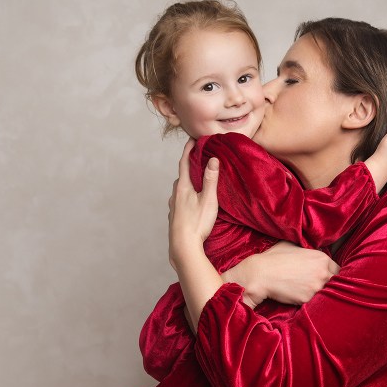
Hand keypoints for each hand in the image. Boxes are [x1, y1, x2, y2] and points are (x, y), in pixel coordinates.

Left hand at [168, 139, 219, 267]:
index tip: (193, 139)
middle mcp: (175, 194)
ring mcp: (173, 206)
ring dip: (188, 182)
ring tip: (197, 181)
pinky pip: (179, 201)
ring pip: (180, 189)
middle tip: (199, 159)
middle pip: (182, 176)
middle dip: (189, 166)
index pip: (185, 162)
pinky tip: (191, 202)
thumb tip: (213, 159)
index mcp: (183, 187)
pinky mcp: (174, 217)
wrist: (183, 247)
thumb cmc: (197, 224)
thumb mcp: (208, 200)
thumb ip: (211, 180)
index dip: (189, 149)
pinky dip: (186, 196)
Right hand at [223, 241, 339, 305]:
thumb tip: (309, 250)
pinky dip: (310, 301)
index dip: (332, 274)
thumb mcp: (292, 246)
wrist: (260, 274)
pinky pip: (314, 302)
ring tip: (309, 293)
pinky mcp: (308, 299)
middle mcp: (323, 272)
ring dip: (321, 294)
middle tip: (318, 287)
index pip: (338, 269)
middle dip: (329, 285)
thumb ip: (307, 250)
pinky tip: (300, 297)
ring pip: (326, 293)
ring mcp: (316, 287)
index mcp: (322, 258)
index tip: (326, 278)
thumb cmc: (273, 258)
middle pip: (336, 282)